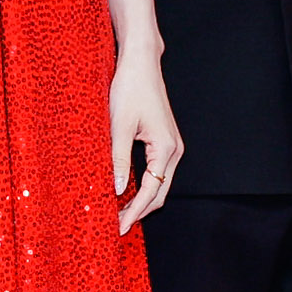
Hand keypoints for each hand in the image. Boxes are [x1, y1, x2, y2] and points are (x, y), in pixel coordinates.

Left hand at [110, 45, 181, 232]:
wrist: (141, 64)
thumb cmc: (131, 88)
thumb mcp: (119, 125)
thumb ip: (119, 159)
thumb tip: (118, 189)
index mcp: (166, 148)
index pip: (151, 192)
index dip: (135, 212)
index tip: (120, 228)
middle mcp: (174, 150)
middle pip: (160, 193)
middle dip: (139, 212)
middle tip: (117, 226)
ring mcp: (171, 146)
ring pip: (160, 184)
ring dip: (141, 200)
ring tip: (119, 212)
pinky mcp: (164, 141)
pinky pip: (157, 172)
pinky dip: (144, 186)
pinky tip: (127, 191)